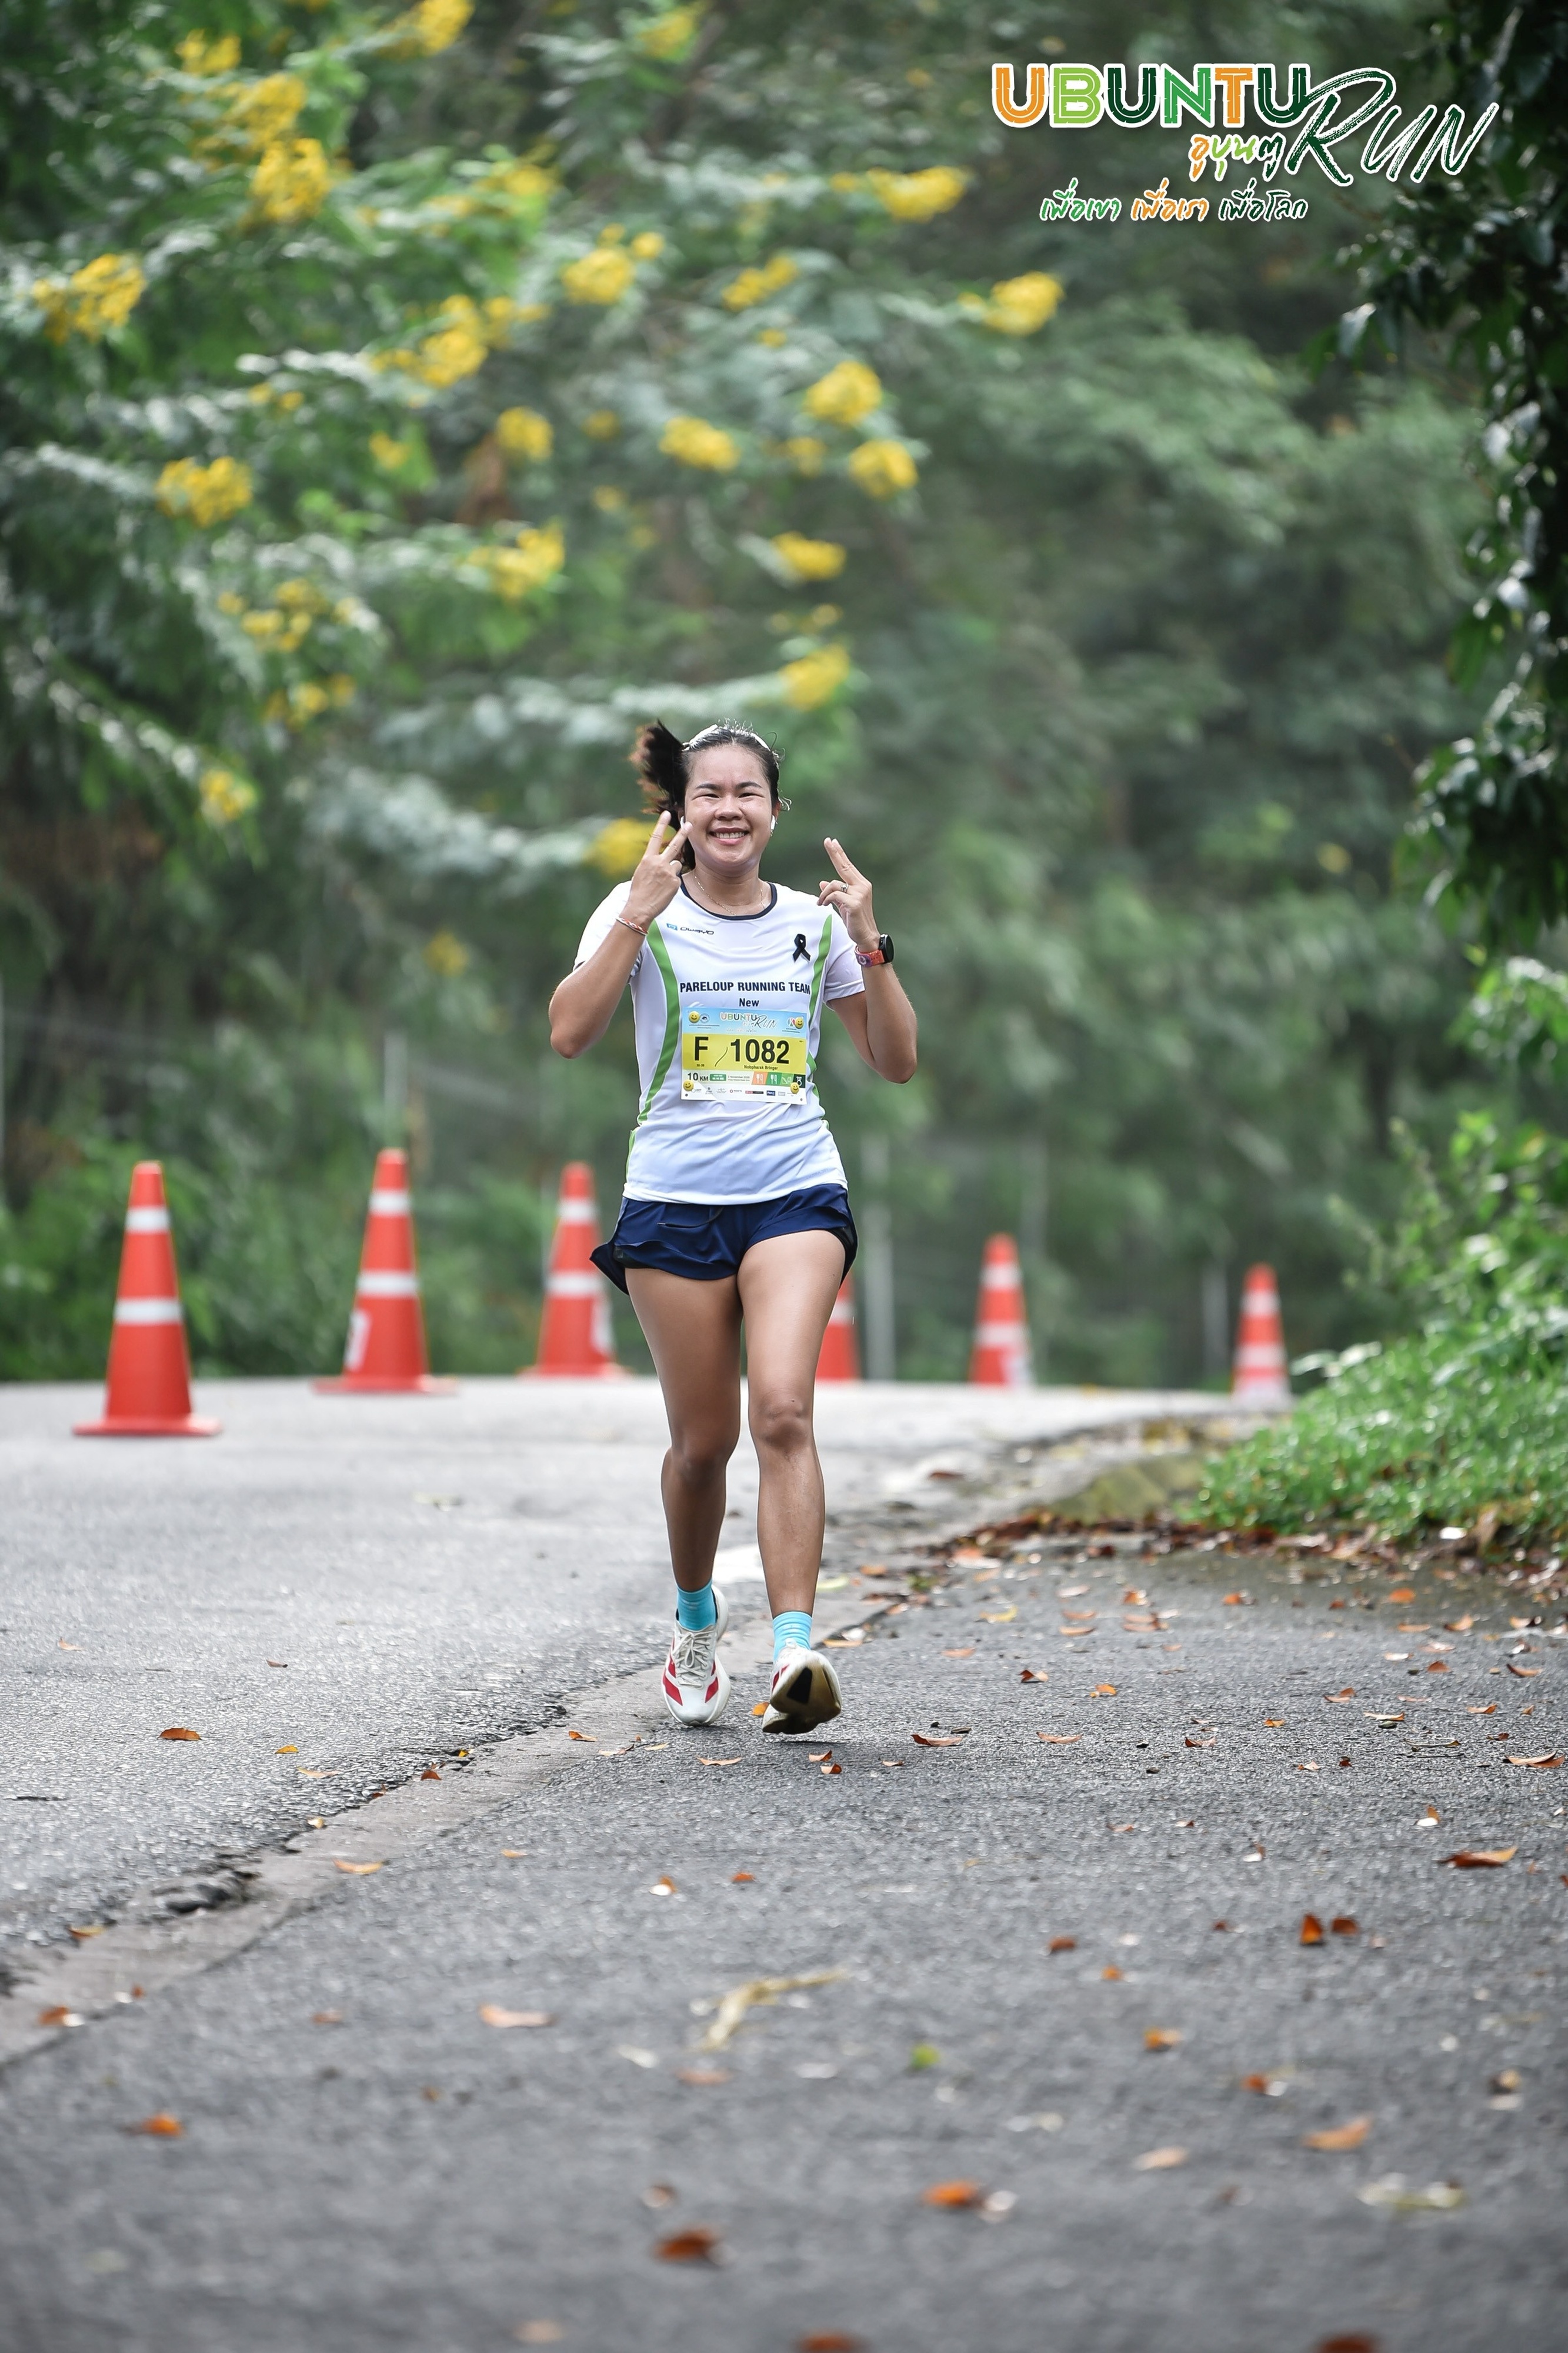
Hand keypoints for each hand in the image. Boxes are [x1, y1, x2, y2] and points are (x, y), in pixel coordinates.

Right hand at [623, 811, 689, 926]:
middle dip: (683, 833)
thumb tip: (663, 861)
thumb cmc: (638, 892)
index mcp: (647, 859)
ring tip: (661, 884)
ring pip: (676, 865)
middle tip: (690, 824)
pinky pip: (676, 879)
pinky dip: (672, 885)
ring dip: (671, 872)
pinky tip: (664, 891)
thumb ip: (652, 864)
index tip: (666, 814)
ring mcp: (668, 873)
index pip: (655, 838)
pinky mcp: (675, 883)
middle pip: (675, 845)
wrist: (639, 908)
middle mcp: (659, 863)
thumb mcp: (641, 873)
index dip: (661, 825)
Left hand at [818, 836, 877, 949]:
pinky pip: (834, 895)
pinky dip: (825, 899)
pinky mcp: (854, 903)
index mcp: (860, 884)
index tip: (832, 842)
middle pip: (844, 866)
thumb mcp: (842, 904)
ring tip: (821, 902)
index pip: (847, 866)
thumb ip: (834, 893)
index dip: (839, 854)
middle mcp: (862, 886)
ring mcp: (859, 894)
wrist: (866, 936)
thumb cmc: (855, 920)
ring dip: (823, 894)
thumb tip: (822, 883)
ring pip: (834, 884)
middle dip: (835, 853)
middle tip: (828, 841)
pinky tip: (823, 905)